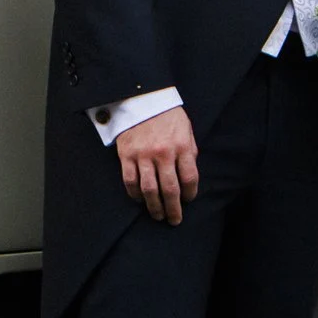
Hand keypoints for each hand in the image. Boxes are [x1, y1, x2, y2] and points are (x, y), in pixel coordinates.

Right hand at [116, 106, 198, 224]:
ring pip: (149, 189)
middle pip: (170, 189)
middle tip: (174, 220)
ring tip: (158, 216)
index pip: (189, 178)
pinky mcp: (127, 155)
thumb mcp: (186, 129)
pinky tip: (140, 200)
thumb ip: (189, 151)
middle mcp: (163, 153)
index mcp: (181, 146)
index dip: (190, 194)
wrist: (141, 97)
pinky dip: (135, 194)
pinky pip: (130, 181)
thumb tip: (189, 175)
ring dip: (154, 207)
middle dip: (173, 209)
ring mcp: (143, 155)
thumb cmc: (167, 115)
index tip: (188, 200)